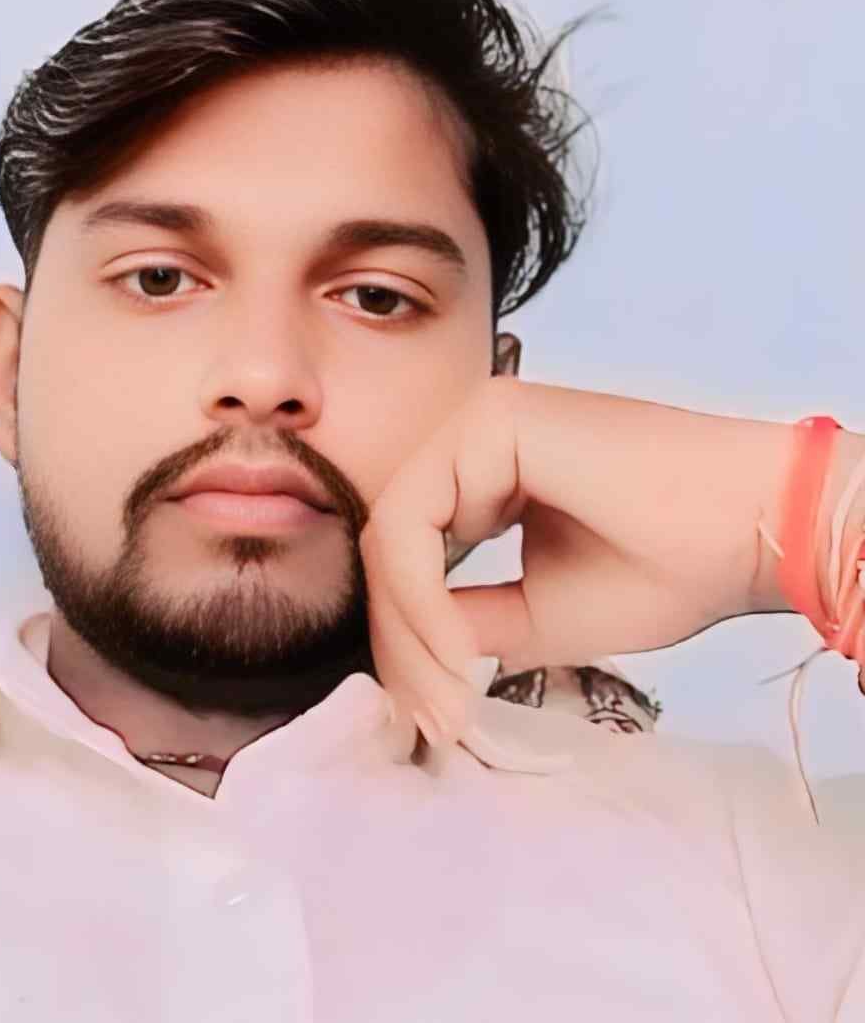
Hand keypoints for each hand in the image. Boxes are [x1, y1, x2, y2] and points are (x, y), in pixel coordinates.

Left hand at [359, 376, 802, 746]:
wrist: (752, 533)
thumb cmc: (664, 571)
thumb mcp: (535, 614)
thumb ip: (462, 620)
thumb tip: (401, 655)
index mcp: (480, 473)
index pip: (408, 555)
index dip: (406, 640)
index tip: (434, 716)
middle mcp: (468, 438)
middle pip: (391, 545)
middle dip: (400, 643)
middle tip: (430, 721)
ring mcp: (475, 421)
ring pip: (393, 535)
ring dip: (408, 629)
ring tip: (446, 699)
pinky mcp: (489, 421)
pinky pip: (415, 518)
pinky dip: (422, 594)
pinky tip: (457, 650)